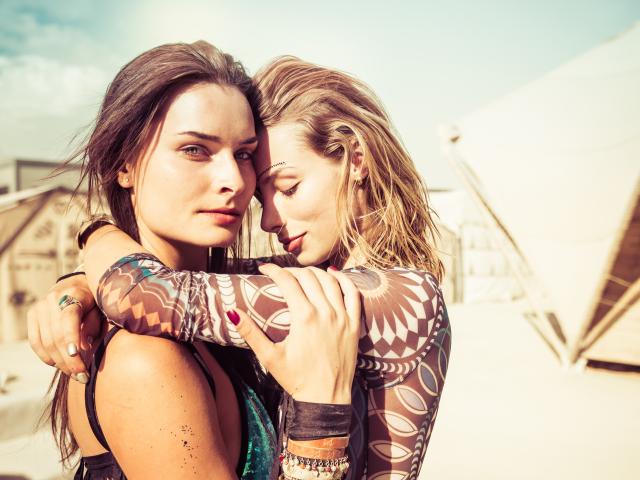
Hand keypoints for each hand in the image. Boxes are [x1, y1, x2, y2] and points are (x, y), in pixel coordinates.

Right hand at [26, 274, 102, 381]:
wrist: (77, 284)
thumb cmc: (95, 299)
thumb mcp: (100, 308)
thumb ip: (93, 324)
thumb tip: (83, 346)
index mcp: (73, 293)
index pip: (69, 319)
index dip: (71, 339)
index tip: (77, 357)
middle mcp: (52, 299)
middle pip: (56, 335)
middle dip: (69, 360)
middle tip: (83, 376)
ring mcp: (40, 307)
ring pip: (45, 342)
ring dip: (59, 362)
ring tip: (74, 374)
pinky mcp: (32, 315)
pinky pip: (35, 342)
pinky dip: (46, 356)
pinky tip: (58, 365)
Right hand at [229, 264, 360, 403]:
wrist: (326, 398)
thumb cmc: (296, 379)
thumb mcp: (269, 357)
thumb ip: (250, 333)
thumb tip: (232, 312)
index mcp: (304, 317)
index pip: (287, 281)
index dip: (273, 270)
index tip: (264, 269)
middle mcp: (325, 312)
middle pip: (308, 277)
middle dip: (292, 270)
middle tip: (282, 273)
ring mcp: (342, 317)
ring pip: (330, 281)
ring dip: (315, 272)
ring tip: (303, 273)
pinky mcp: (354, 324)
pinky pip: (353, 294)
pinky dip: (344, 281)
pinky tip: (334, 276)